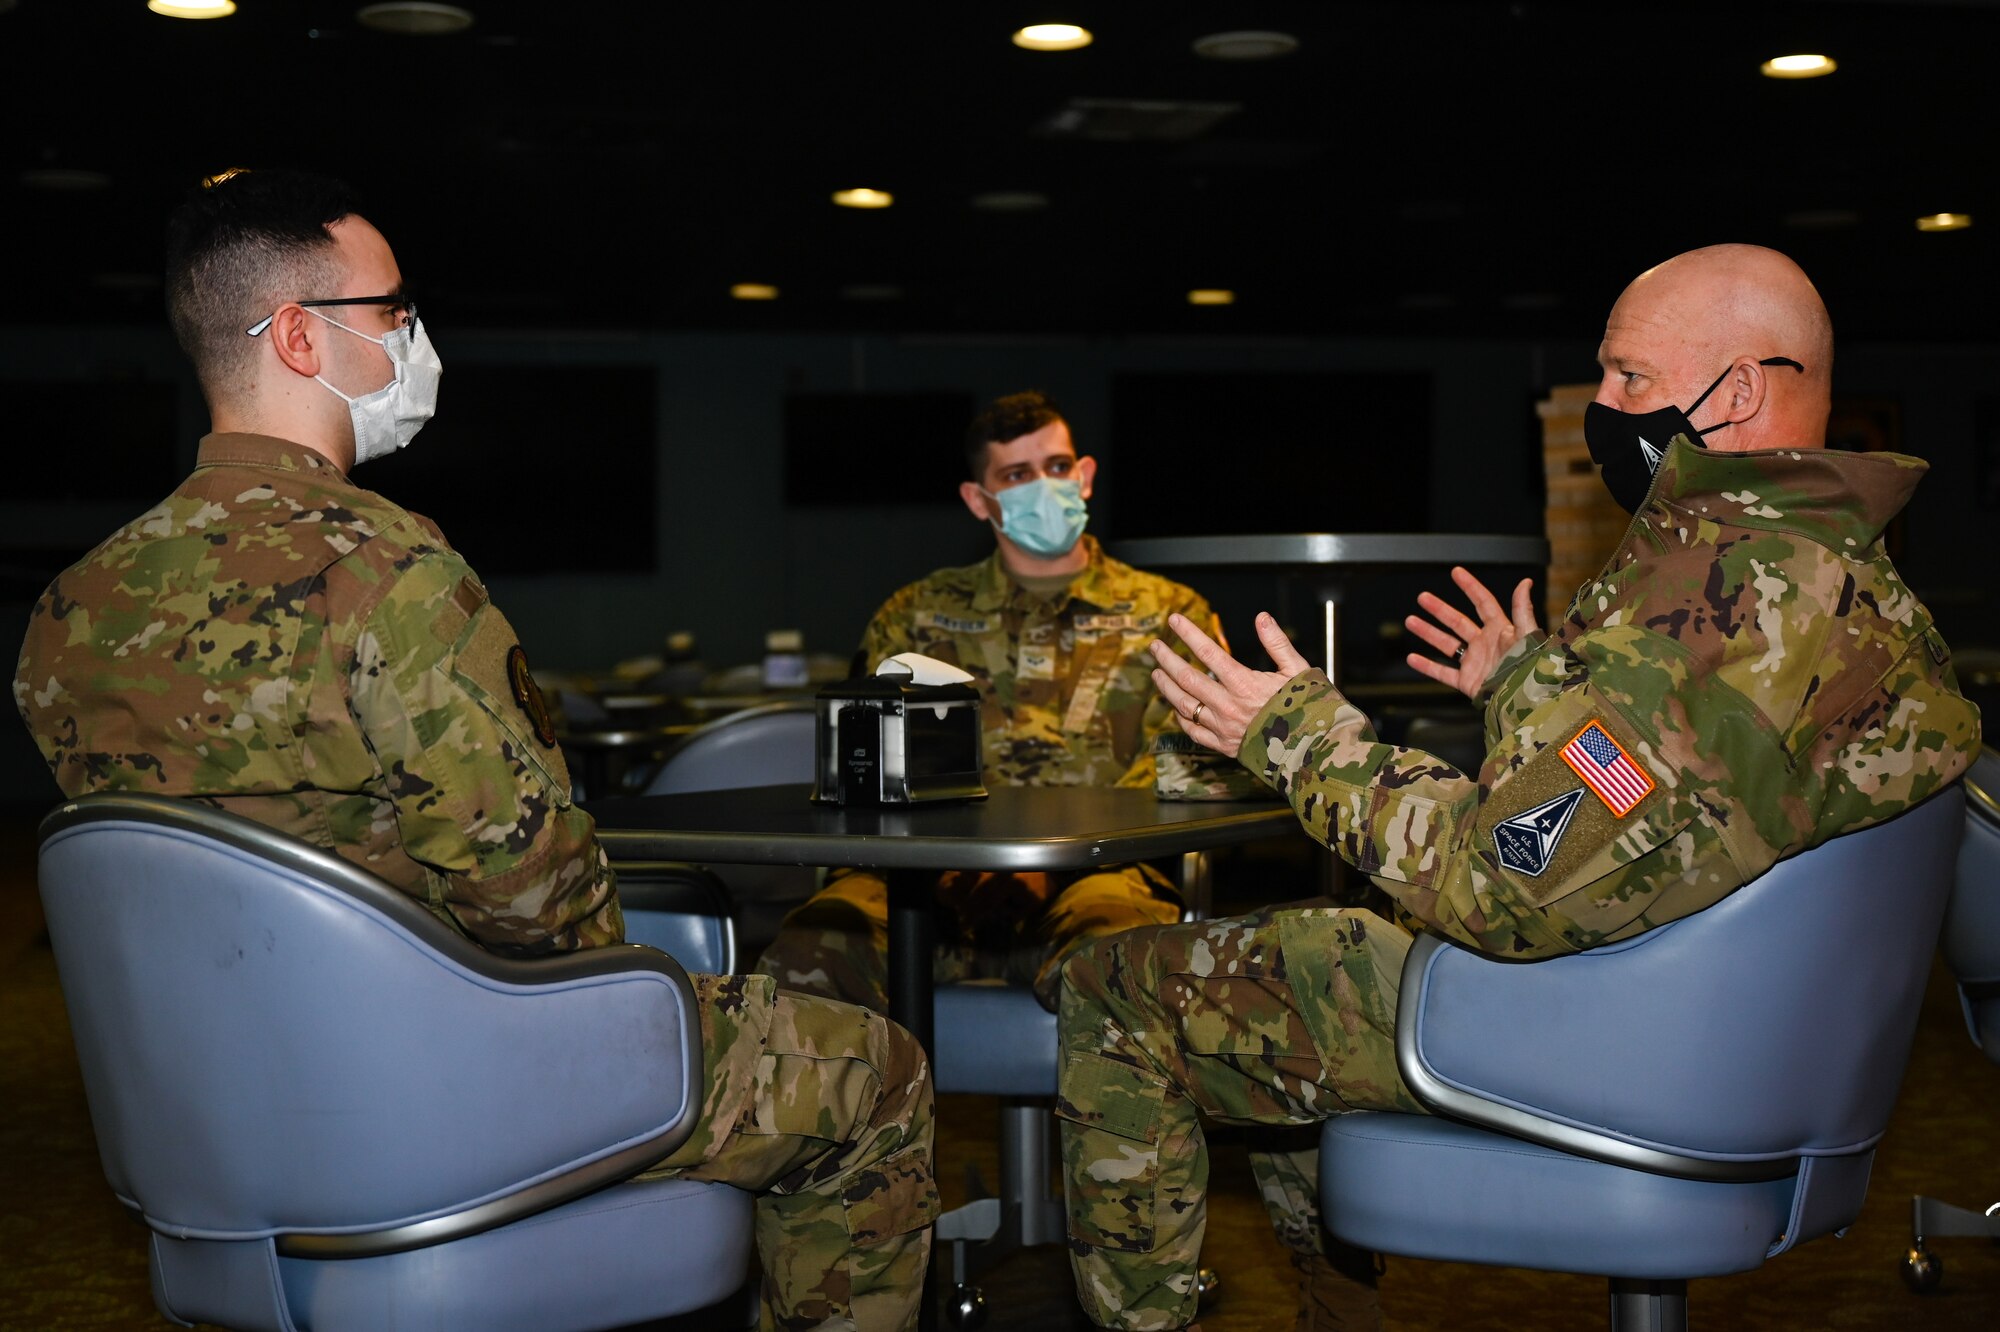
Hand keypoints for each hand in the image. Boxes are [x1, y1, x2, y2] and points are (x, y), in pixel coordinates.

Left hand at [1148, 611, 1311, 758]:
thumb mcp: (1298, 670)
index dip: (1189, 634)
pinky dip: (1181, 717)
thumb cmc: (1309, 708)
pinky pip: (1193, 731)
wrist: (1314, 750)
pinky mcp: (1224, 746)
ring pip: (1184, 705)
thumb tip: (1261, 617)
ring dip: (1167, 687)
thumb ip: (1277, 643)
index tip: (1174, 621)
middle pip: (1187, 678)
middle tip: (1155, 646)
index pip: (1208, 653)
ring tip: (1156, 673)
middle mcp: (1228, 706)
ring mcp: (1223, 728)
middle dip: (1167, 659)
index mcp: (1245, 684)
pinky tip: (1175, 706)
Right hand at [1404, 566, 1538, 699]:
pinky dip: (1427, 666)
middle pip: (1457, 621)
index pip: (1483, 603)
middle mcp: (1485, 644)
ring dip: (1428, 632)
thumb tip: (1524, 583)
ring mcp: (1474, 662)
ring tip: (1411, 621)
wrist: (1524, 698)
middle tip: (1423, 597)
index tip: (1456, 573)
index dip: (1470, 587)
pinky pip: (1443, 673)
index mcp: (1500, 630)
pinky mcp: (1467, 681)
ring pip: (1446, 644)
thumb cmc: (1530, 667)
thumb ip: (1522, 609)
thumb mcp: (1527, 634)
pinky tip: (1413, 658)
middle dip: (1439, 609)